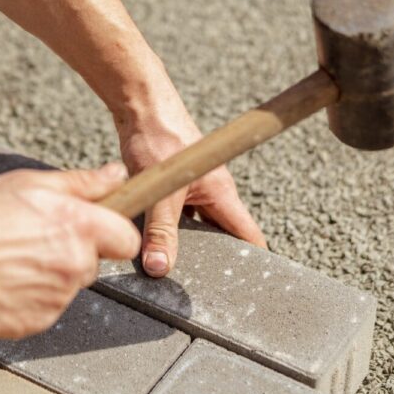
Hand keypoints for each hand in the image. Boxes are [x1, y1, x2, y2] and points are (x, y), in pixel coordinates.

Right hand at [0, 163, 139, 337]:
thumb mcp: (31, 184)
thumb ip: (82, 183)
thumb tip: (114, 176)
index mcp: (79, 227)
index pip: (126, 239)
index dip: (112, 233)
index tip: (97, 230)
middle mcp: (74, 266)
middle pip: (91, 263)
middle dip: (72, 253)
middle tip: (34, 239)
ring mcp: (56, 299)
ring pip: (65, 286)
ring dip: (47, 276)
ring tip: (9, 258)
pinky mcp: (34, 323)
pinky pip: (42, 309)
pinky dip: (27, 298)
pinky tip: (1, 280)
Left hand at [117, 99, 265, 277]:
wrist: (140, 105)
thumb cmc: (159, 136)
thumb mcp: (161, 191)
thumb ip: (160, 231)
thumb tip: (160, 267)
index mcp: (222, 194)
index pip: (249, 236)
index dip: (253, 262)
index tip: (248, 288)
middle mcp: (211, 193)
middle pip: (220, 235)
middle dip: (213, 260)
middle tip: (202, 288)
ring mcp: (192, 189)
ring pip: (193, 226)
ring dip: (185, 244)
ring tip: (174, 270)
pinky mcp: (172, 185)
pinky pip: (174, 215)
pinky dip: (165, 229)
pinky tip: (150, 241)